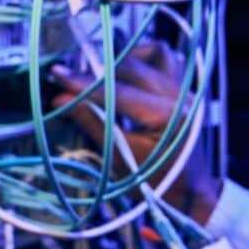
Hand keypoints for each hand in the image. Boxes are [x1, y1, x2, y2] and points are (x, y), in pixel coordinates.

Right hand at [49, 41, 219, 222]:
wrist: (192, 195)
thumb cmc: (156, 184)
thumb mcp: (120, 159)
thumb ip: (92, 123)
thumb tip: (60, 99)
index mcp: (168, 117)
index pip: (118, 91)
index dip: (84, 83)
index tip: (57, 73)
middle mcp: (182, 97)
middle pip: (134, 66)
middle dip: (99, 68)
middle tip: (72, 76)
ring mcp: (188, 90)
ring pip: (156, 53)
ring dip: (127, 57)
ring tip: (104, 70)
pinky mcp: (187, 90)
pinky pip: (167, 61)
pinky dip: (146, 61)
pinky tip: (128, 73)